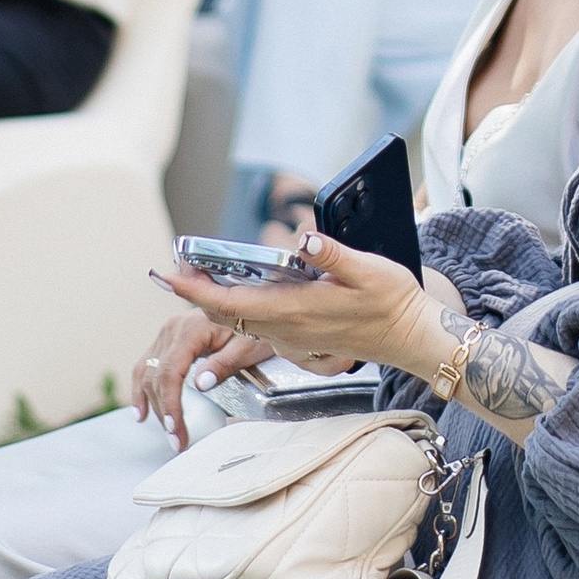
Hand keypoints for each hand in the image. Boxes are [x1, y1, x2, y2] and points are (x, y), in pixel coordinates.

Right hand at [130, 306, 271, 444]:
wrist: (251, 307)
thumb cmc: (253, 326)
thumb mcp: (248, 346)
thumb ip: (225, 364)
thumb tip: (201, 384)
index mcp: (191, 329)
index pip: (170, 371)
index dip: (170, 403)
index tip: (175, 429)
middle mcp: (172, 329)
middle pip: (157, 376)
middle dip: (165, 412)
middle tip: (178, 441)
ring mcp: (167, 334)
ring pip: (147, 373)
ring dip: (153, 406)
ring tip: (167, 432)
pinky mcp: (167, 340)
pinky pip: (146, 366)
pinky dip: (142, 390)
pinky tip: (142, 411)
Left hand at [157, 227, 444, 377]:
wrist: (409, 338)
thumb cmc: (392, 303)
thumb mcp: (370, 270)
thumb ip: (335, 254)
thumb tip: (305, 239)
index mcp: (296, 309)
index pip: (230, 303)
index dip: (195, 290)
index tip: (168, 276)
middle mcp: (287, 328)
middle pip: (225, 315)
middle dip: (195, 293)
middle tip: (171, 269)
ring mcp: (291, 338)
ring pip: (237, 322)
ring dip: (213, 301)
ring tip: (196, 274)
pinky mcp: (297, 340)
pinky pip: (254, 327)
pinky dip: (235, 310)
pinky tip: (235, 291)